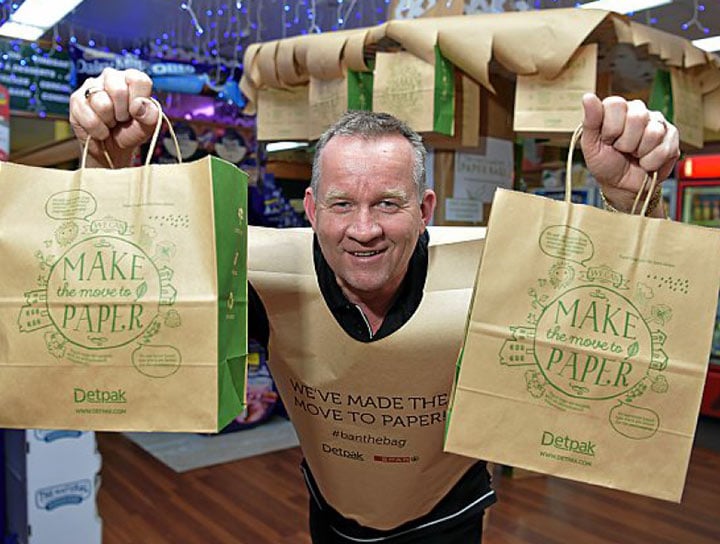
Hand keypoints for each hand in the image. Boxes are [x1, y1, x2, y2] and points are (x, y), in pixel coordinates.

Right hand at [70, 68, 157, 167]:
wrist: (111, 148)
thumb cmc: (130, 132)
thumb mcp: (146, 126)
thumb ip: (150, 115)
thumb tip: (139, 105)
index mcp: (131, 79)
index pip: (137, 79)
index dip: (138, 99)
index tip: (137, 113)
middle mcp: (111, 77)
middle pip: (118, 90)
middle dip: (122, 113)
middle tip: (122, 120)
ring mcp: (91, 86)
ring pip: (102, 104)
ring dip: (109, 122)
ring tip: (111, 123)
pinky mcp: (77, 99)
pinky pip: (89, 118)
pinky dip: (98, 131)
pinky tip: (100, 130)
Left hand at [580, 93, 679, 216]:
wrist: (622, 186)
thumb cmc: (606, 164)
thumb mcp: (591, 145)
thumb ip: (591, 121)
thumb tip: (588, 97)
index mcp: (616, 109)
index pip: (616, 104)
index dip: (610, 128)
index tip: (606, 140)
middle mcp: (638, 110)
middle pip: (636, 117)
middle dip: (624, 142)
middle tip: (620, 149)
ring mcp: (656, 122)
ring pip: (653, 133)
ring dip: (639, 153)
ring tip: (634, 155)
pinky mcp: (672, 136)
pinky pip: (665, 148)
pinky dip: (651, 162)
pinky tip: (645, 161)